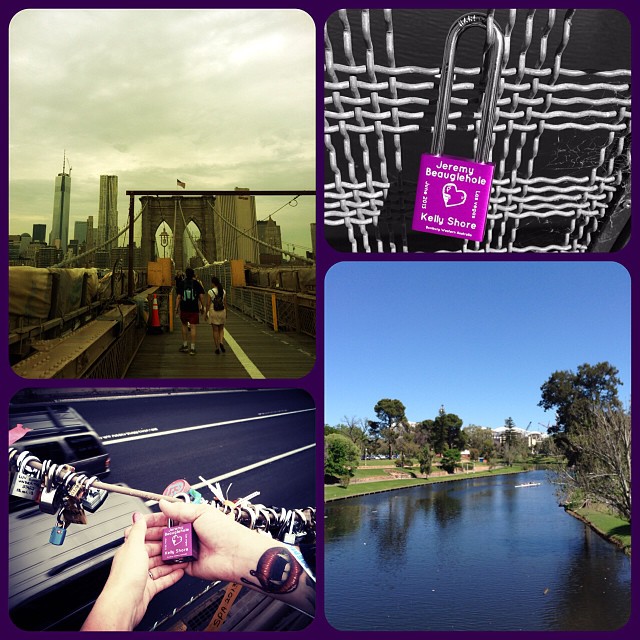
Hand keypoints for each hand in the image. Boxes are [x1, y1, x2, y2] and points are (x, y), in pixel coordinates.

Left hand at [81, 512, 184, 630]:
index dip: (156, 524)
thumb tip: (137, 515)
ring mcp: (142, 575)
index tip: (168, 520)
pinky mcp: (148, 588)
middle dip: (166, 543)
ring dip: (171, 559)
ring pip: (159, 564)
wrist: (124, 605)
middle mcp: (135, 561)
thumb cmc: (125, 578)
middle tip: (179, 538)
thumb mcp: (134, 546)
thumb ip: (138, 530)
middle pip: (153, 548)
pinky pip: (163, 579)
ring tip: (182, 554)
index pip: (143, 531)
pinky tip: (180, 571)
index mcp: (130, 549)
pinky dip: (172, 575)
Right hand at [143, 500, 268, 582]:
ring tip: (140, 547)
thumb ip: (180, 509)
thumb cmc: (226, 531)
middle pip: (163, 534)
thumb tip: (164, 503)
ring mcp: (187, 549)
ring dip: (153, 547)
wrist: (235, 554)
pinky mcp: (186, 565)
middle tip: (135, 534)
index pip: (168, 517)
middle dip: (149, 534)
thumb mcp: (201, 513)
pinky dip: (163, 561)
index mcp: (192, 519)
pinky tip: (153, 559)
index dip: (154, 519)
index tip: (140, 520)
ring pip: (164, 548)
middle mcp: (188, 534)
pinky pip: (170, 564)